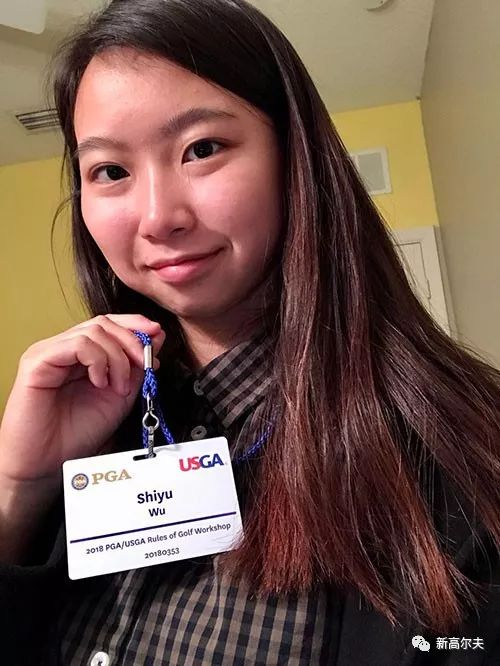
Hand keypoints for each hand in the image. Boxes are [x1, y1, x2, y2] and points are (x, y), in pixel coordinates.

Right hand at [0, 314, 165, 485]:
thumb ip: (137, 366)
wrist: (47, 464)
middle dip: (132, 340)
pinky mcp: (37, 362)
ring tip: (119, 387)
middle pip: (103, 323)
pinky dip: (98, 361)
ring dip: (118, 358)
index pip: (109, 325)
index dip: (135, 324)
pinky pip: (76, 345)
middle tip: (145, 364)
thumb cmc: (77, 434)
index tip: (157, 334)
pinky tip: (100, 383)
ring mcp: (49, 352)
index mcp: (81, 355)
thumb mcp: (120, 396)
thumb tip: (157, 336)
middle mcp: (63, 349)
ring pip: (93, 331)